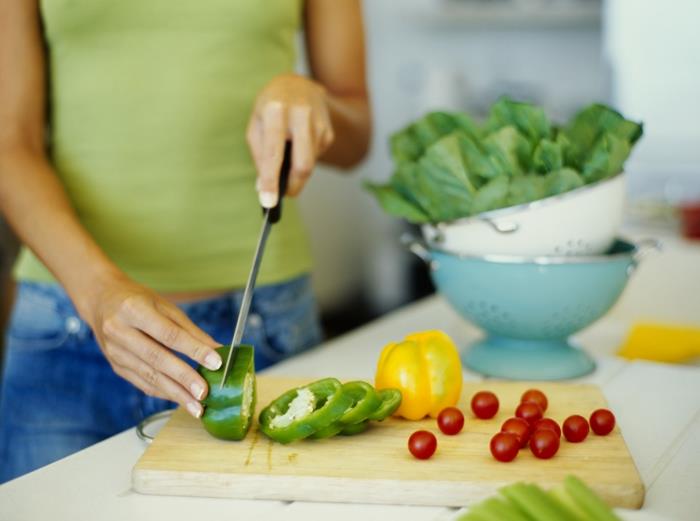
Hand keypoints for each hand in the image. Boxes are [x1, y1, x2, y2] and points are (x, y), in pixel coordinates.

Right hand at [83, 274, 221, 417]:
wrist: (101, 300)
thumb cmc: (139, 300)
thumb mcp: (166, 306)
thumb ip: (191, 331)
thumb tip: (218, 350)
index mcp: (134, 310)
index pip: (169, 334)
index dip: (194, 350)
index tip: (216, 362)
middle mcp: (119, 331)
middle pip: (157, 359)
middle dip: (184, 378)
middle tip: (204, 393)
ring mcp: (114, 351)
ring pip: (149, 376)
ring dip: (175, 393)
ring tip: (196, 406)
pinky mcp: (116, 366)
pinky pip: (142, 383)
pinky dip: (163, 392)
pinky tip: (180, 399)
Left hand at [246, 74, 334, 206]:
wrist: (298, 84)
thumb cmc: (271, 107)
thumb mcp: (256, 123)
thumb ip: (259, 155)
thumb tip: (264, 187)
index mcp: (275, 110)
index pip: (273, 153)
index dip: (270, 180)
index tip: (269, 202)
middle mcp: (300, 114)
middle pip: (303, 165)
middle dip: (294, 186)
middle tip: (284, 194)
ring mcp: (318, 123)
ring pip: (310, 164)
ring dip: (297, 170)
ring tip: (288, 152)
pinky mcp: (328, 131)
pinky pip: (315, 157)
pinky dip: (304, 158)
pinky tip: (299, 142)